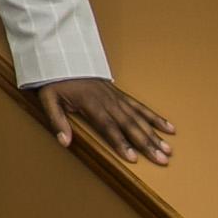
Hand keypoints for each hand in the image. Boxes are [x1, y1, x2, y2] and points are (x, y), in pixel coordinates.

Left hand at [38, 79, 175, 164]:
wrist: (65, 59)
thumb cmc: (57, 82)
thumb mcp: (49, 100)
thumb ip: (57, 121)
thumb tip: (65, 142)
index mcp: (91, 104)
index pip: (109, 127)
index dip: (121, 142)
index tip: (133, 158)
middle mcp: (108, 101)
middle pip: (130, 125)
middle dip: (147, 143)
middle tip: (162, 159)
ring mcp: (117, 98)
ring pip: (139, 118)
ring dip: (155, 134)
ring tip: (168, 149)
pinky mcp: (121, 95)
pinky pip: (141, 107)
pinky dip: (155, 118)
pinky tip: (168, 128)